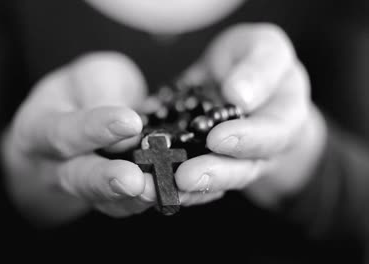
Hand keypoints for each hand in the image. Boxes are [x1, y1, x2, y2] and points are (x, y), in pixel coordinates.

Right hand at [0, 52, 157, 223]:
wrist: (75, 120)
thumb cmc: (83, 91)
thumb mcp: (89, 75)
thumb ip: (102, 91)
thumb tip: (128, 126)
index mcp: (39, 129)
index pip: (63, 130)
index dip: (96, 127)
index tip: (130, 122)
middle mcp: (54, 167)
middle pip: (76, 178)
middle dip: (106, 180)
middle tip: (134, 180)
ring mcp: (80, 189)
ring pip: (102, 200)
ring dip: (130, 199)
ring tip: (154, 191)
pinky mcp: (105, 200)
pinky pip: (123, 207)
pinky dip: (145, 203)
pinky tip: (165, 196)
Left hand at [175, 23, 326, 207]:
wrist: (234, 76)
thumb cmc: (253, 58)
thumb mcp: (263, 47)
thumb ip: (258, 68)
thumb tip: (239, 95)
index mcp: (284, 119)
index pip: (272, 135)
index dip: (247, 140)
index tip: (218, 138)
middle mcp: (259, 149)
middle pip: (242, 169)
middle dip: (214, 174)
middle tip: (185, 176)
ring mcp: (230, 160)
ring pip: (214, 181)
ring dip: (188, 188)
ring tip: (161, 187)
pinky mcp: (200, 160)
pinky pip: (187, 176)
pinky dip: (168, 179)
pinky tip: (148, 180)